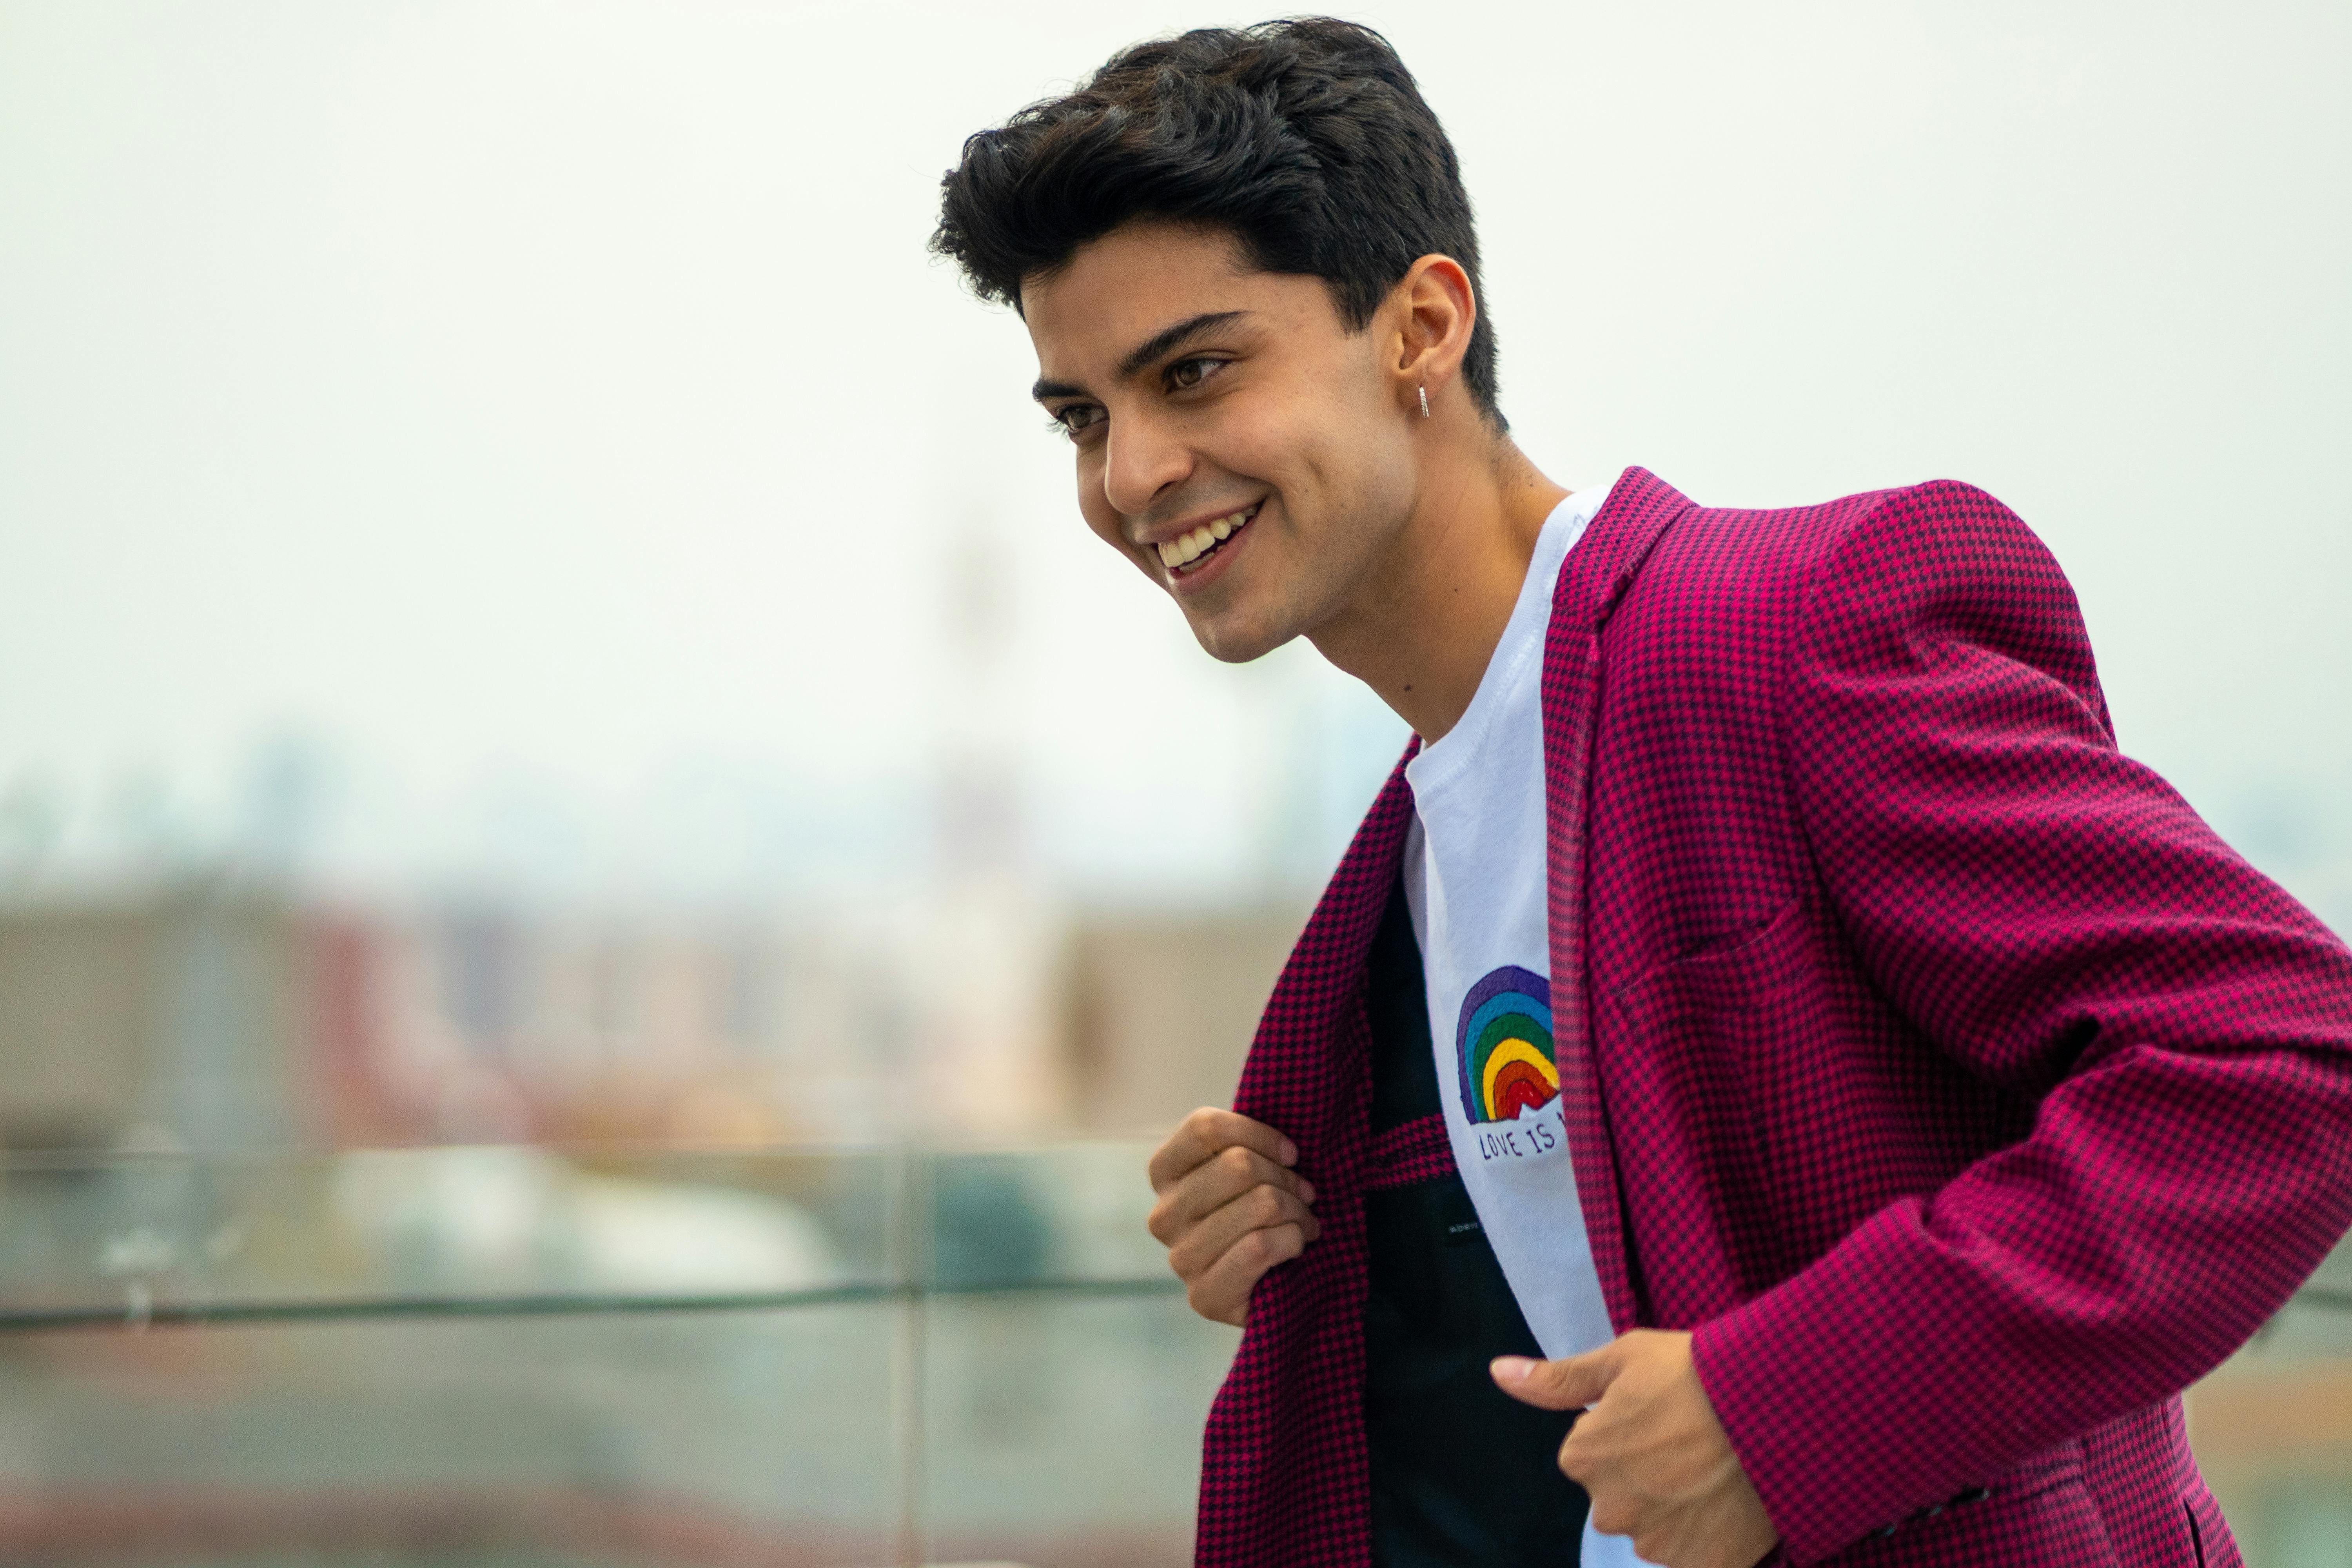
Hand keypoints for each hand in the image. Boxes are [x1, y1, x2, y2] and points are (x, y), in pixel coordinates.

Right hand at [1146, 1107, 1319, 1325]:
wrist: (1268, 1289)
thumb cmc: (1258, 1217)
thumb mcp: (1246, 1171)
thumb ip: (1247, 1145)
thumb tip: (1287, 1143)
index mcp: (1163, 1173)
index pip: (1204, 1127)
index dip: (1260, 1134)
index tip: (1291, 1153)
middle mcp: (1162, 1215)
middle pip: (1238, 1164)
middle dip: (1286, 1177)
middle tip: (1305, 1193)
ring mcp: (1180, 1258)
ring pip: (1259, 1203)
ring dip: (1297, 1210)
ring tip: (1304, 1220)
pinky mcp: (1204, 1296)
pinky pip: (1261, 1246)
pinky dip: (1293, 1240)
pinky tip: (1296, 1245)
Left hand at [1493, 1330, 1776, 1567]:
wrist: (1776, 1408)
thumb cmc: (1696, 1374)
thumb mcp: (1621, 1360)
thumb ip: (1556, 1380)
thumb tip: (1498, 1372)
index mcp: (1583, 1458)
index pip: (1589, 1453)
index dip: (1624, 1431)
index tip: (1657, 1414)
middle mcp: (1610, 1510)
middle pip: (1619, 1494)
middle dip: (1645, 1472)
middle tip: (1688, 1440)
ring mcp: (1658, 1543)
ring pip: (1656, 1525)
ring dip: (1677, 1504)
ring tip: (1714, 1466)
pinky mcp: (1704, 1565)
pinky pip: (1694, 1554)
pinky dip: (1708, 1534)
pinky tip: (1728, 1500)